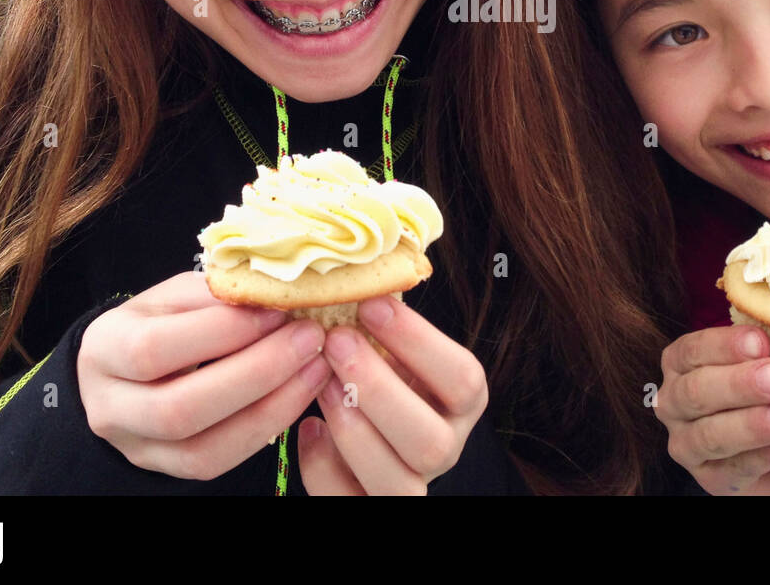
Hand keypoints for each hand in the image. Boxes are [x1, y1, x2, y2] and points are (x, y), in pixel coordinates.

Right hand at [78, 272, 331, 479]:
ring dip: (272, 406)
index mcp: (105, 347)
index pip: (156, 347)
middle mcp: (110, 407)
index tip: (278, 309)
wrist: (130, 369)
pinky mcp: (168, 470)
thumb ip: (217, 296)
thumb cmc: (162, 320)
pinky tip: (300, 394)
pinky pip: (219, 463)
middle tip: (310, 338)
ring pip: (203, 448)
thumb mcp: (177, 294)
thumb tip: (275, 293)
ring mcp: (136, 448)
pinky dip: (267, 428)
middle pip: (181, 408)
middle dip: (257, 372)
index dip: (223, 331)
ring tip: (316, 366)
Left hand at [297, 295, 487, 494]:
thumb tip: (358, 263)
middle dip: (380, 391)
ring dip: (354, 432)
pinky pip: (349, 502)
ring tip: (321, 385)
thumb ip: (384, 316)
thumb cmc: (378, 367)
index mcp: (460, 402)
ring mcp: (409, 484)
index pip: (463, 379)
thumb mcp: (391, 342)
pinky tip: (307, 429)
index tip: (371, 304)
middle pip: (432, 442)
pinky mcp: (367, 506)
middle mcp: (444, 448)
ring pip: (398, 484)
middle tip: (337, 342)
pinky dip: (323, 469)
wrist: (362, 422)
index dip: (419, 342)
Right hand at [656, 325, 769, 494]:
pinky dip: (761, 456)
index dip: (725, 345)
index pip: (693, 349)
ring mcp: (686, 444)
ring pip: (709, 434)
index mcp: (681, 363)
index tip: (762, 341)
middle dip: (739, 384)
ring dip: (752, 424)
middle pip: (696, 391)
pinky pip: (731, 471)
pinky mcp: (709, 480)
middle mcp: (673, 402)